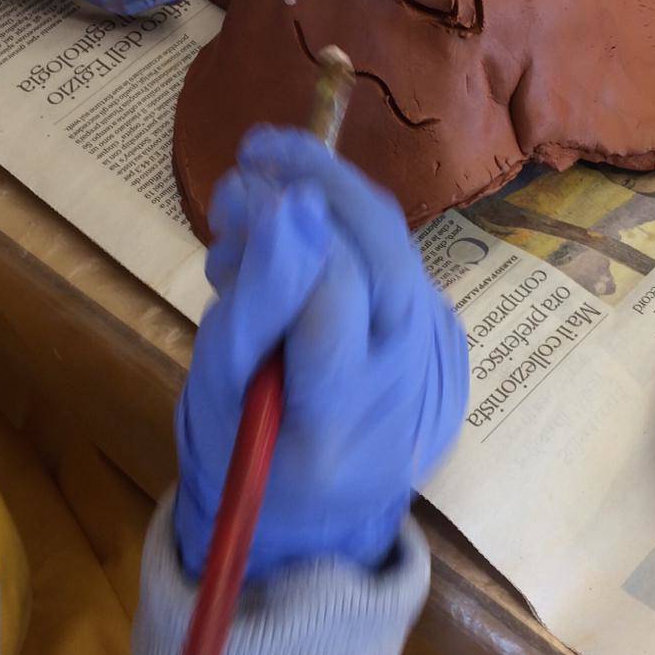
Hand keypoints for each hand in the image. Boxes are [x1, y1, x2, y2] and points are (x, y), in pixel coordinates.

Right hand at [174, 127, 468, 581]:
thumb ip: (253, 304)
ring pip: (390, 244)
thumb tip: (284, 202)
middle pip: (383, 255)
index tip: (239, 183)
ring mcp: (432, 353)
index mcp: (339, 422)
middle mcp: (405, 382)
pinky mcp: (434, 324)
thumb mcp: (219, 393)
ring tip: (251, 192)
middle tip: (257, 148)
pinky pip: (387, 253)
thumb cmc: (245, 453)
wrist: (318, 507)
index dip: (291, 236)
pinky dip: (336, 223)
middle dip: (324, 184)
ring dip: (325, 197)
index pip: (332, 306)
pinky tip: (282, 226)